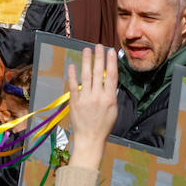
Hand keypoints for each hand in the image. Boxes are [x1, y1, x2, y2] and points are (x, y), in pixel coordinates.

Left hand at [66, 45, 119, 167]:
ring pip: (86, 76)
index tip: (110, 51)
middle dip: (98, 57)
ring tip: (86, 50)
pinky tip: (72, 65)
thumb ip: (111, 95)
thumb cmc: (103, 126)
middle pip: (99, 72)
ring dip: (86, 61)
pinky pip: (74, 86)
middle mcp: (98, 96)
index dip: (111, 62)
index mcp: (110, 98)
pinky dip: (72, 75)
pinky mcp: (75, 102)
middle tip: (98, 46)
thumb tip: (109, 81)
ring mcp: (86, 99)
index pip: (111, 75)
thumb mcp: (113, 110)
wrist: (90, 139)